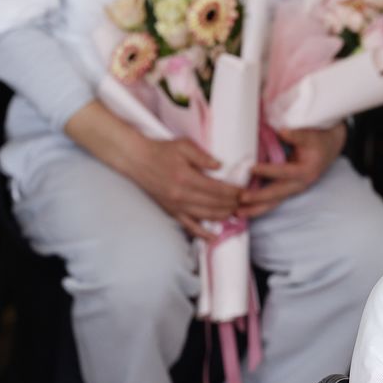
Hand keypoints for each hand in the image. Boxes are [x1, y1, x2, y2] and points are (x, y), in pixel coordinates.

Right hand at [123, 136, 242, 239]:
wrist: (136, 160)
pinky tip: (214, 236)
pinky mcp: (171, 211)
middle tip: (245, 202)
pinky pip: (189, 226)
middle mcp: (182, 195)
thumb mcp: (183, 146)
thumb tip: (219, 166)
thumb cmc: (161, 151)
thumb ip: (202, 156)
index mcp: (186, 178)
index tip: (246, 192)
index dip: (235, 192)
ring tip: (237, 212)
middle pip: (216, 204)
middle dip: (234, 204)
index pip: (218, 189)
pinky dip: (203, 233)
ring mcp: (176, 206)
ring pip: (207, 216)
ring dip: (225, 215)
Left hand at [240, 123, 346, 218]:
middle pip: (278, 194)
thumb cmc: (318, 140)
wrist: (329, 147)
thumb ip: (297, 135)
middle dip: (259, 198)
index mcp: (306, 171)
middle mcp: (300, 184)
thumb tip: (282, 132)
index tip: (252, 168)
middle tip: (241, 198)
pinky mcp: (287, 189)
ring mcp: (293, 189)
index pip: (285, 172)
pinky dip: (258, 205)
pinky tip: (244, 209)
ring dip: (256, 208)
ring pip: (274, 202)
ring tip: (238, 213)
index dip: (269, 170)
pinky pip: (272, 200)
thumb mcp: (311, 135)